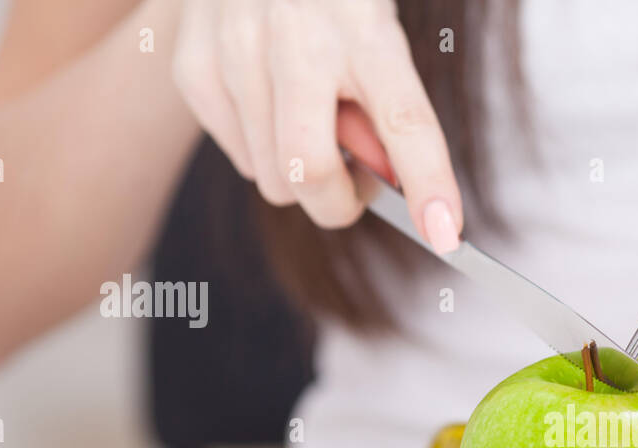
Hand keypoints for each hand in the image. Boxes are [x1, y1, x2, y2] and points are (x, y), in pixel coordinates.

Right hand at [172, 0, 460, 249]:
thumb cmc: (334, 9)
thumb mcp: (376, 40)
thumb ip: (387, 112)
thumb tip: (388, 189)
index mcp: (364, 28)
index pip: (405, 120)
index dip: (429, 183)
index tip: (444, 234)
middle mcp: (294, 34)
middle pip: (311, 172)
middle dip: (337, 202)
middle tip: (355, 182)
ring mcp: (235, 49)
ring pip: (273, 180)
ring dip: (300, 173)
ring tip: (309, 119)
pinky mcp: (193, 67)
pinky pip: (240, 160)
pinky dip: (263, 150)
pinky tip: (268, 101)